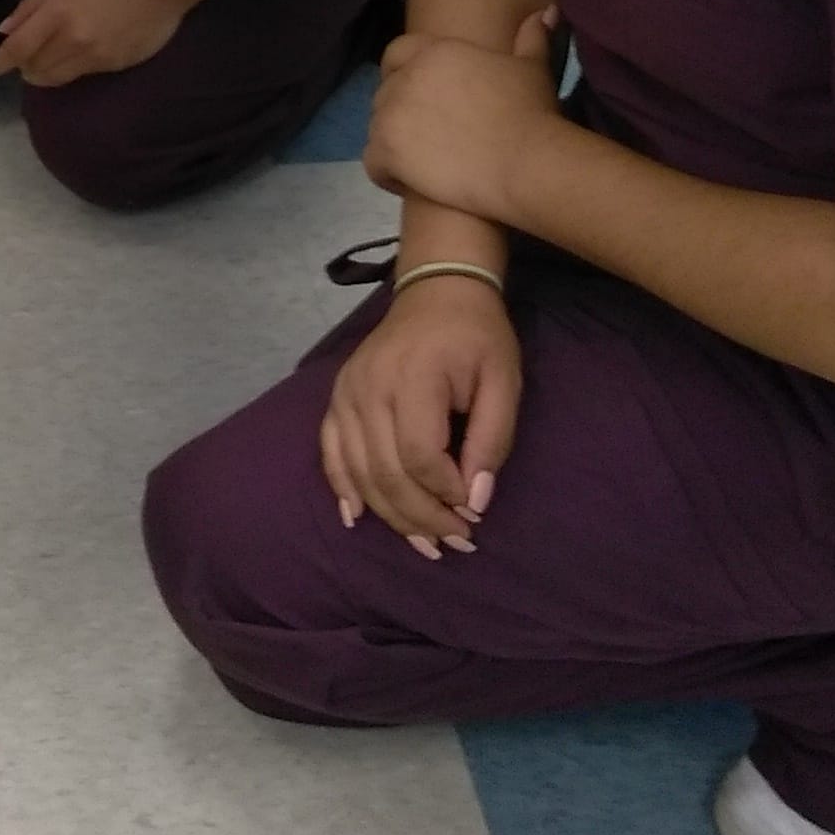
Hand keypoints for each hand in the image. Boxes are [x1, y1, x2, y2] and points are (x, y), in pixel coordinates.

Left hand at [0, 0, 191, 89]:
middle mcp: (74, 39)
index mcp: (58, 12)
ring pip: (57, 78)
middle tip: (25, 59)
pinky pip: (82, 74)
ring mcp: (96, 56)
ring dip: (45, 73)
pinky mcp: (115, 65)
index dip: (0, 62)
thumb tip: (5, 31)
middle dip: (25, 67)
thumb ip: (32, 5)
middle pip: (36, 69)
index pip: (19, 48)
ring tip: (46, 62)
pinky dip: (71, 68)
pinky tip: (78, 53)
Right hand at [319, 274, 523, 558]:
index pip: (420, 455)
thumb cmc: (477, 337)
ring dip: (390, 516)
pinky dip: (342, 488)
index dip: (445, 492)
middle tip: (454, 542)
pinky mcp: (336, 398)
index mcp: (414, 377)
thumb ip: (493, 440)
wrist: (437, 290)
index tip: (474, 509)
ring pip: (359, 472)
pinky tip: (357, 518)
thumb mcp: (504, 381)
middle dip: (421, 517)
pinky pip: (331, 452)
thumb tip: (475, 500)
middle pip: (386, 472)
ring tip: (424, 543)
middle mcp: (369, 387)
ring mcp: (346, 392)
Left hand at [364, 9, 564, 224]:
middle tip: (428, 135)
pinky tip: (411, 183)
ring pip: (377, 127)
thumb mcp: (532, 68)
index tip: (419, 96)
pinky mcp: (386, 150)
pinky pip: (372, 162)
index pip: (397, 53)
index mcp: (435, 51)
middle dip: (401, 112)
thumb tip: (545, 12)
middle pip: (386, 92)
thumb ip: (532, 37)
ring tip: (424, 162)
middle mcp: (407, 77)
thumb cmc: (530, 113)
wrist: (524, 161)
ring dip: (395, 143)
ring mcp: (392, 114)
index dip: (402, 73)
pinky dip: (387, 174)